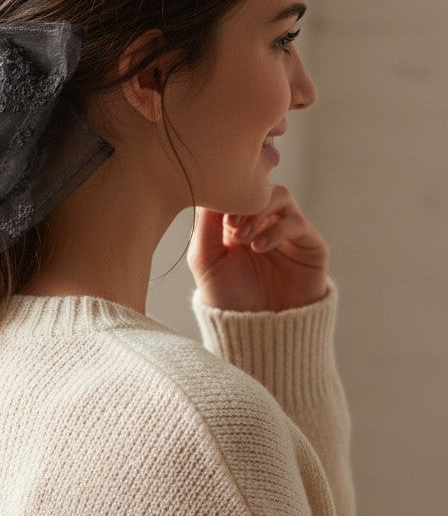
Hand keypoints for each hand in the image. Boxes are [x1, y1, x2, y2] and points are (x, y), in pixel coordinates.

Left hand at [187, 184, 328, 311]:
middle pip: (259, 185)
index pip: (235, 187)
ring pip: (280, 195)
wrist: (258, 330)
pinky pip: (297, 222)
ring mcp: (287, 229)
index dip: (225, 191)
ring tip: (242, 238)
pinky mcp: (310, 244)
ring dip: (260, 211)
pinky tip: (259, 248)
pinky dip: (277, 230)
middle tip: (230, 226)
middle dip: (243, 201)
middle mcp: (263, 219)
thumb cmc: (227, 294)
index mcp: (236, 218)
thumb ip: (204, 226)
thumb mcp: (205, 259)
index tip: (214, 210)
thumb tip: (209, 192)